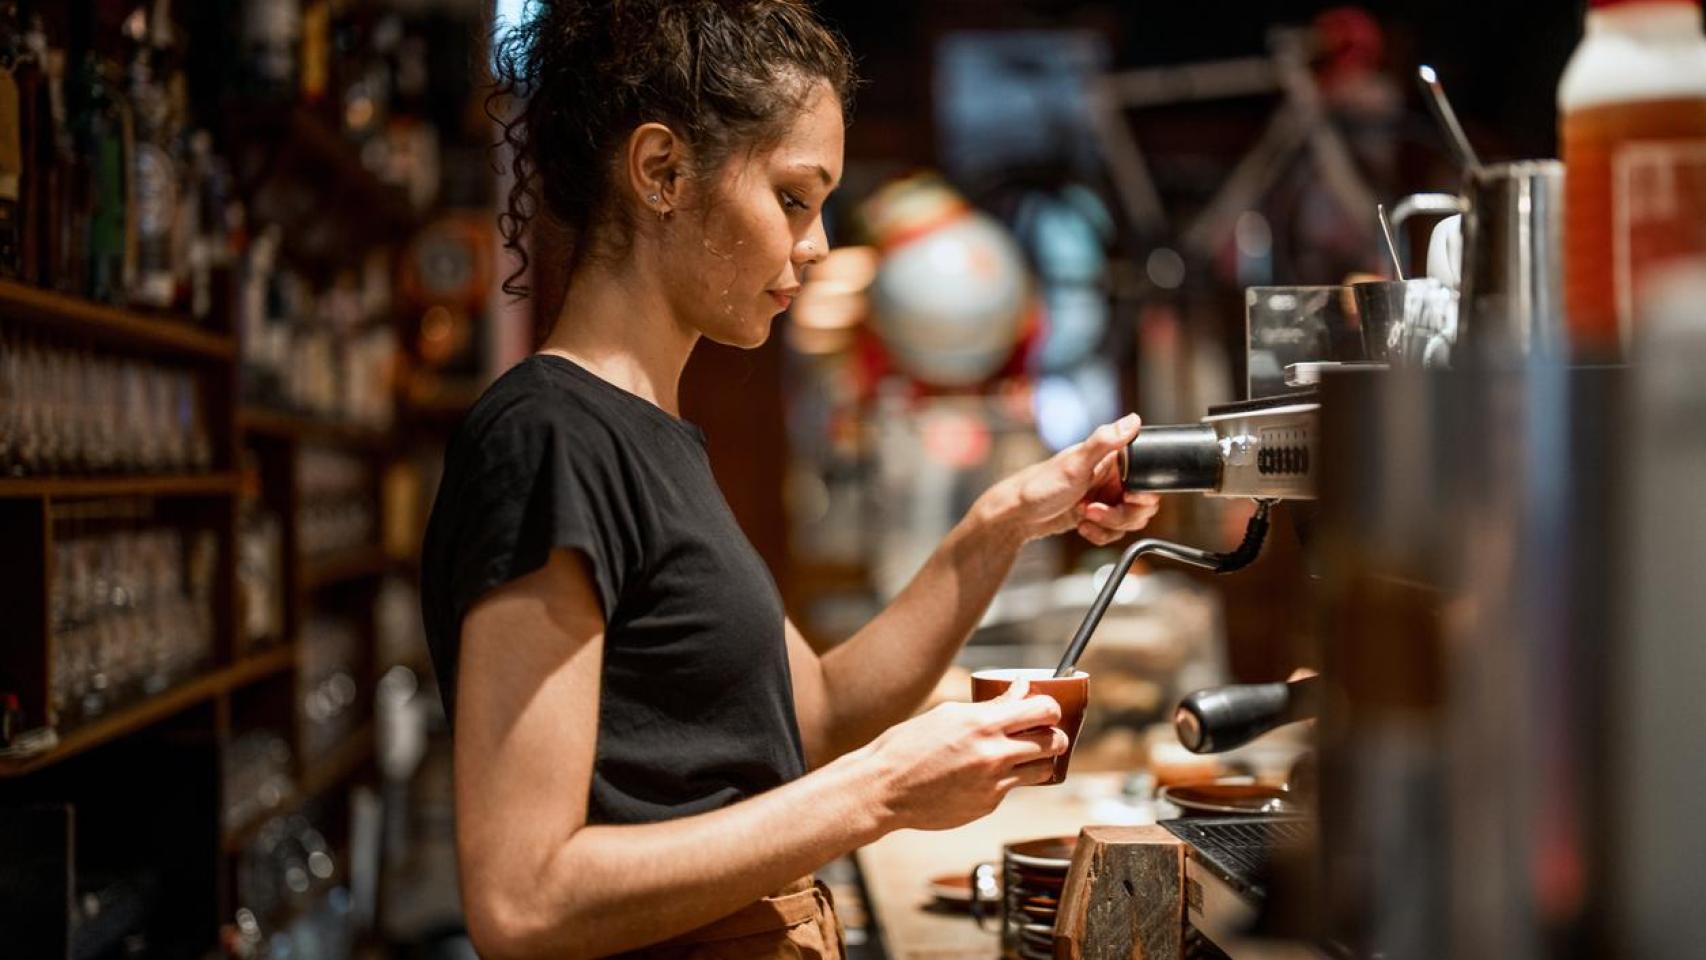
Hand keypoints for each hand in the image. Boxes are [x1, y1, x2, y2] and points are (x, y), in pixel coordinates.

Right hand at [861, 679, 1068, 831]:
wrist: (883, 789)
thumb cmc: (908, 746)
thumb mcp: (948, 714)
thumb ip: (991, 705)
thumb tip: (1022, 689)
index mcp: (983, 724)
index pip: (1044, 710)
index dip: (1052, 708)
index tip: (1047, 709)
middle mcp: (993, 755)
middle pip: (1054, 742)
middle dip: (1053, 735)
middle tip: (1043, 733)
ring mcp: (993, 784)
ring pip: (1042, 770)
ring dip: (1039, 760)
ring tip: (1023, 755)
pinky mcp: (987, 806)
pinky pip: (1012, 789)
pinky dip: (1007, 780)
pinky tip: (984, 775)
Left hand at [984, 414, 1162, 545]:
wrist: (1018, 516)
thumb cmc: (1040, 486)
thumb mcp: (1075, 463)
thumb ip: (1105, 441)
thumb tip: (1133, 420)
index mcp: (1112, 459)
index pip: (1148, 478)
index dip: (1143, 494)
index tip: (1128, 498)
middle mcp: (1111, 478)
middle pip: (1142, 505)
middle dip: (1122, 515)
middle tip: (1096, 511)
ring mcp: (1105, 498)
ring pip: (1130, 521)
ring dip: (1109, 525)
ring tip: (1085, 516)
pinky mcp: (1097, 515)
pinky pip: (1114, 532)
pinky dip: (1101, 534)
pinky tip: (1083, 526)